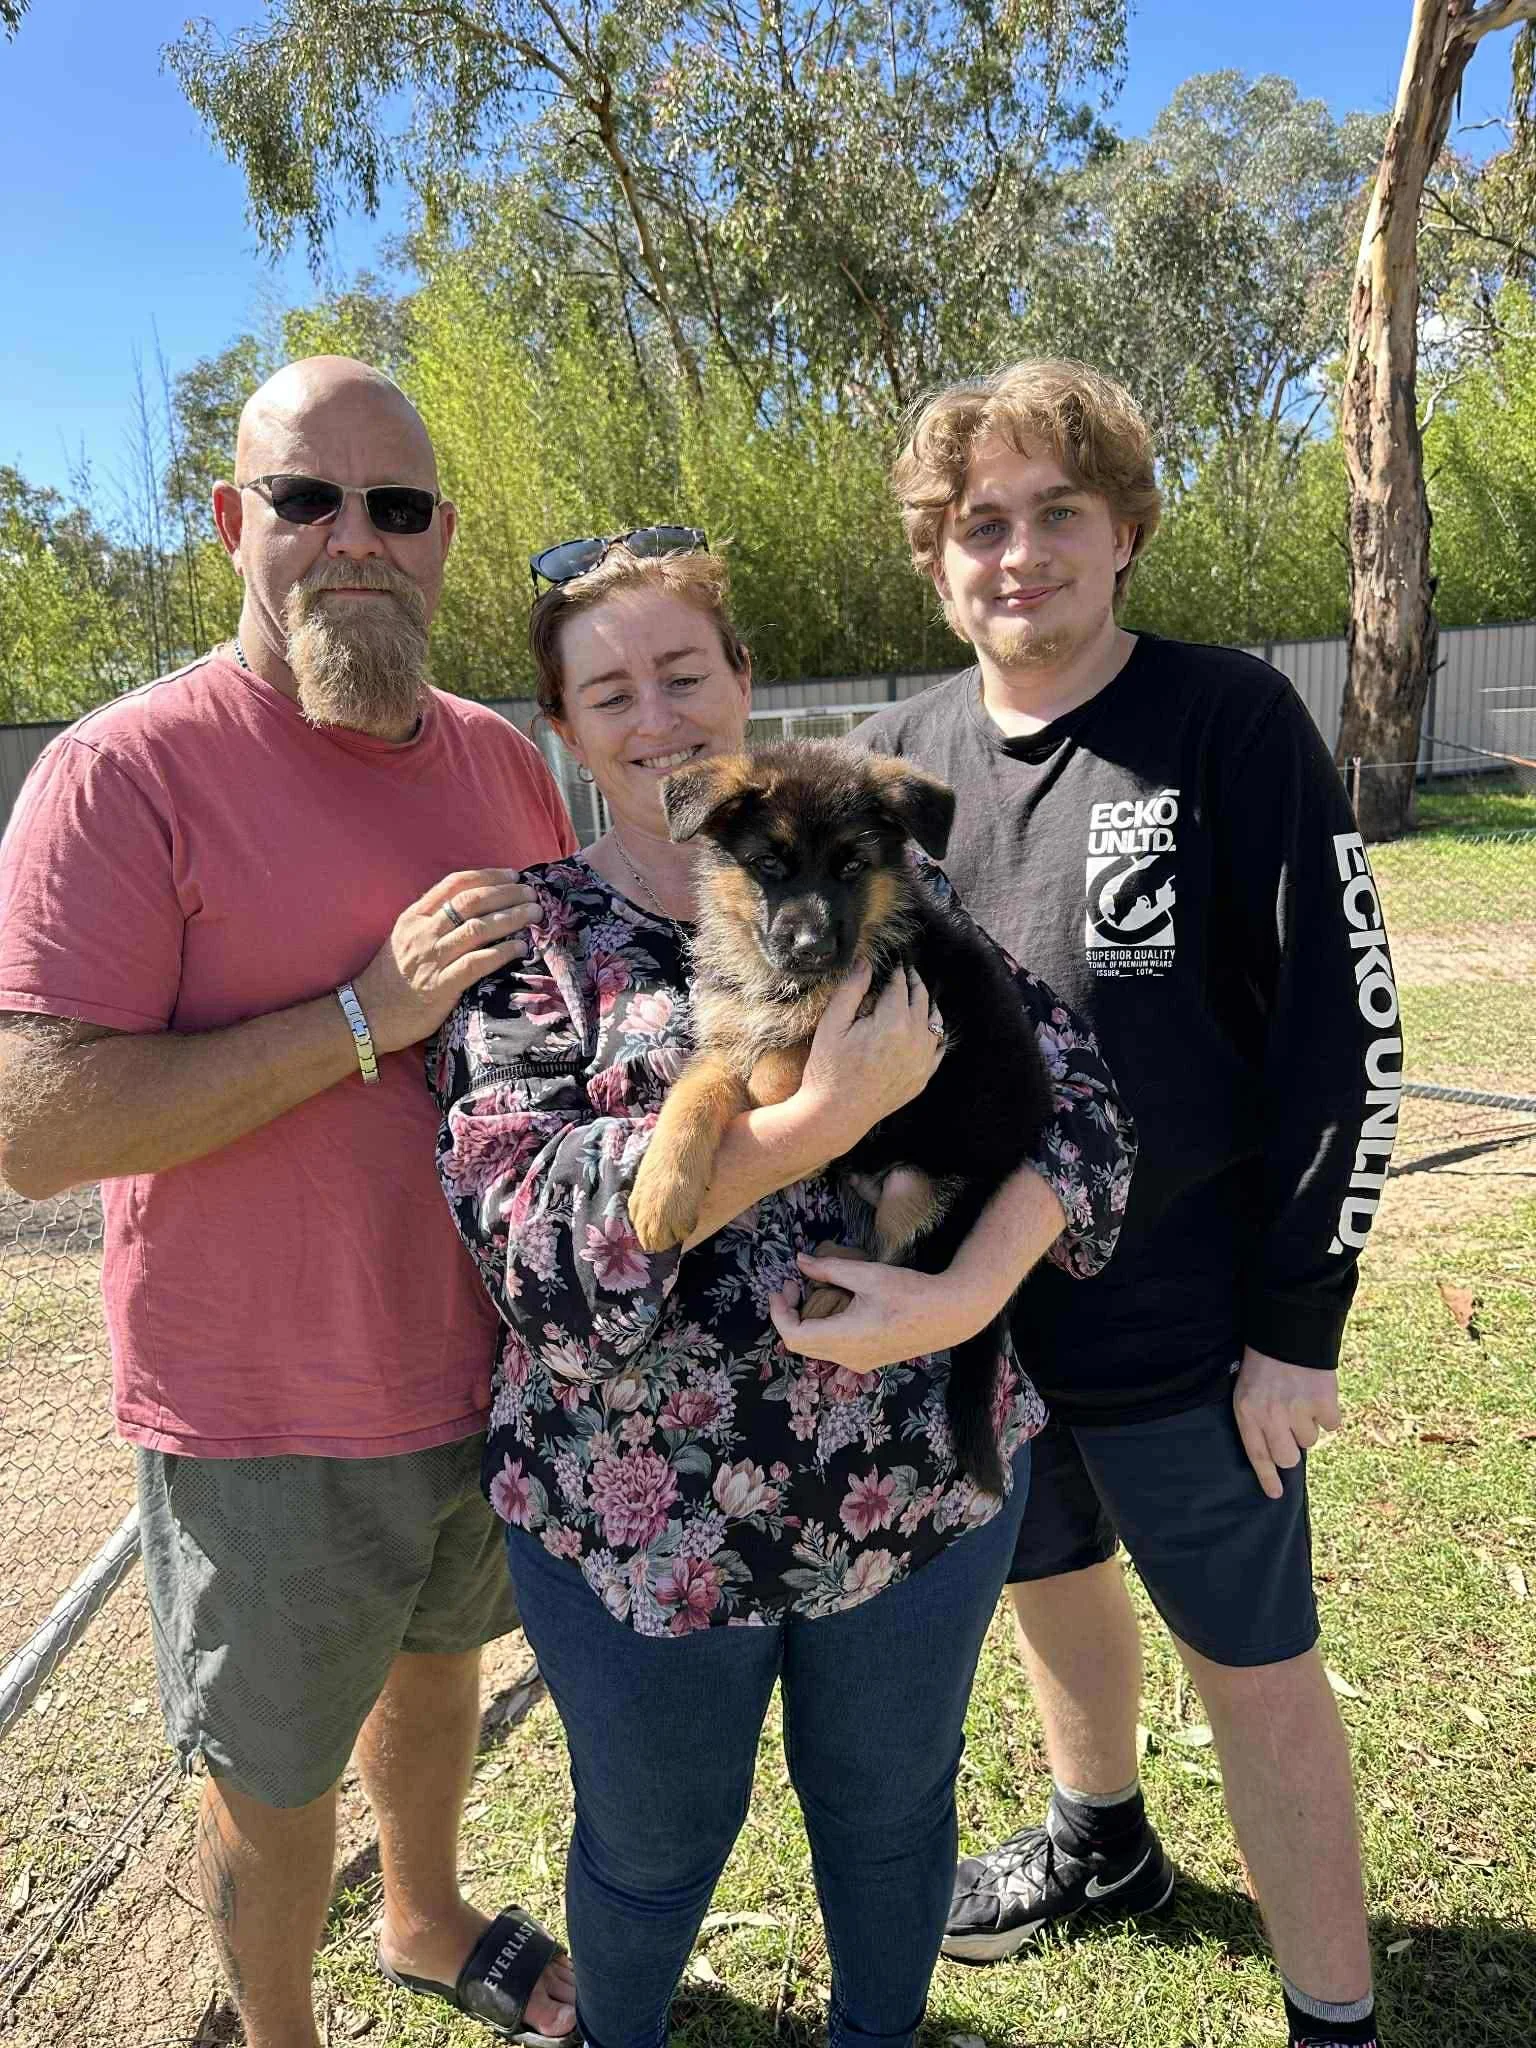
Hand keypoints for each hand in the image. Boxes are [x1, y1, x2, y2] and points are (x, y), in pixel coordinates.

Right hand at [353, 870, 539, 1054]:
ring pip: (478, 929)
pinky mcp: (440, 986)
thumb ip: (433, 921)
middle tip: (532, 893)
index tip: (512, 875)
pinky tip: (521, 948)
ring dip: (512, 918)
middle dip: (506, 894)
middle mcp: (422, 933)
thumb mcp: (405, 938)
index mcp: (414, 916)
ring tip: (534, 915)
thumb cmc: (391, 978)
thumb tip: (476, 908)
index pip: (454, 884)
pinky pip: (477, 963)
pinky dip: (502, 953)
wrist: (367, 1015)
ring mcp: (431, 959)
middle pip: (471, 902)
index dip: (487, 877)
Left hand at [768, 1249, 992, 1374]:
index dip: (779, 1314)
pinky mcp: (870, 1360)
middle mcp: (849, 1357)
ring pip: (818, 1348)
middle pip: (803, 1345)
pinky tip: (836, 1305)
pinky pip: (835, 1349)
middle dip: (791, 1314)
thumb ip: (830, 1269)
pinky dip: (825, 1328)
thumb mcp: (868, 1274)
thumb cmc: (912, 1292)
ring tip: (814, 1292)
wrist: (950, 1315)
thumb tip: (800, 1261)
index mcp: (846, 1337)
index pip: (794, 1337)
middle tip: (795, 1285)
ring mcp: (860, 1362)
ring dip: (808, 1322)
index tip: (781, 1289)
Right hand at [793, 961, 944, 1156]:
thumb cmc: (829, 1069)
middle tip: (908, 972)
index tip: (896, 962)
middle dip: (914, 983)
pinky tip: (930, 1029)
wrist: (836, 1114)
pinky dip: (936, 1034)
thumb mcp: (832, 1024)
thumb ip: (851, 989)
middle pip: (921, 1000)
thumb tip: (866, 962)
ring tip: (919, 995)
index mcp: (894, 1022)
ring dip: (928, 1005)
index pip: (900, 986)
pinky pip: (938, 1049)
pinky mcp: (922, 1078)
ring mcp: (922, 1061)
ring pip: (935, 1023)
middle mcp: (915, 1039)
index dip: (897, 971)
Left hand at [1232, 1346, 1341, 1499]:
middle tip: (1292, 1429)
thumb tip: (1278, 1456)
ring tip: (1301, 1399)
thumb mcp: (1247, 1391)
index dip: (1267, 1478)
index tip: (1276, 1494)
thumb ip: (1259, 1420)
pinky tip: (1318, 1394)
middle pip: (1288, 1458)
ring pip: (1311, 1440)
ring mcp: (1298, 1410)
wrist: (1287, 1331)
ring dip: (1309, 1424)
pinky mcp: (1323, 1402)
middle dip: (1292, 1448)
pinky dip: (1328, 1412)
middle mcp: (1271, 1415)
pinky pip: (1332, 1424)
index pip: (1257, 1455)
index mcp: (1248, 1412)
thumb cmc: (1264, 1363)